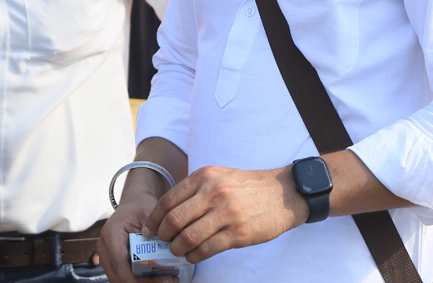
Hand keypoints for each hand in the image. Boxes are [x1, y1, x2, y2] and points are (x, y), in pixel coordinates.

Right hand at [98, 185, 174, 282]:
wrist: (133, 203)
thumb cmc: (141, 207)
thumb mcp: (151, 213)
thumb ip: (157, 228)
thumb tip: (170, 245)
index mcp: (111, 233)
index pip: (118, 262)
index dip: (132, 278)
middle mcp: (104, 246)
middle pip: (118, 276)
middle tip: (170, 280)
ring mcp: (106, 256)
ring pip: (120, 279)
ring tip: (168, 279)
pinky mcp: (112, 262)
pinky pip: (123, 276)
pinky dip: (140, 280)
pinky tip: (160, 277)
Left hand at [145, 166, 309, 264]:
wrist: (283, 193)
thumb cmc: (248, 187)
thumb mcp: (220, 176)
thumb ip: (195, 190)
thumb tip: (167, 213)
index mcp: (205, 176)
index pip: (168, 200)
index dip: (153, 219)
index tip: (148, 230)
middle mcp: (214, 192)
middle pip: (174, 221)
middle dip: (163, 237)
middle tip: (163, 243)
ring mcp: (226, 213)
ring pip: (187, 238)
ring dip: (177, 249)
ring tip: (178, 251)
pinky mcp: (238, 233)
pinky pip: (206, 250)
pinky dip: (194, 257)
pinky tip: (194, 256)